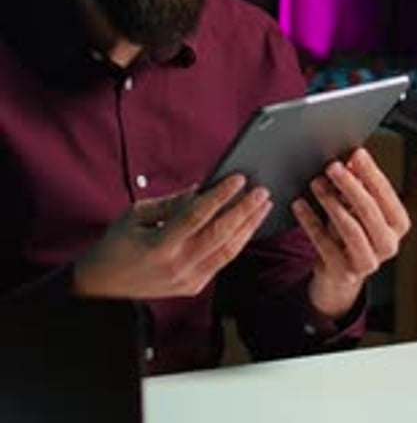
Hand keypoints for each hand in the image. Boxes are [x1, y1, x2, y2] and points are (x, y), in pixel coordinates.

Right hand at [73, 174, 271, 299]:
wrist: (102, 287)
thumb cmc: (118, 244)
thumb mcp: (137, 214)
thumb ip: (171, 203)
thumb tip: (202, 188)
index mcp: (159, 245)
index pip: (197, 216)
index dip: (220, 196)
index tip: (239, 179)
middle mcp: (176, 265)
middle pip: (220, 235)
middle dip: (244, 211)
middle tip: (262, 192)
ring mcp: (186, 280)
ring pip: (227, 251)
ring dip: (249, 227)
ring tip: (263, 206)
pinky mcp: (193, 287)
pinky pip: (221, 262)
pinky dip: (237, 242)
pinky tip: (248, 226)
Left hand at [291, 148, 410, 318]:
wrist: (340, 273)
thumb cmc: (352, 233)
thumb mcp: (357, 208)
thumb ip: (358, 185)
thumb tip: (351, 160)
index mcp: (397, 224)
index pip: (386, 194)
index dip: (371, 173)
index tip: (356, 154)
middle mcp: (388, 245)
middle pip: (369, 210)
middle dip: (349, 185)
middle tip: (332, 166)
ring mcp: (368, 262)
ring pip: (350, 228)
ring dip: (331, 202)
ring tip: (316, 183)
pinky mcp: (345, 273)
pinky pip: (325, 244)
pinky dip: (311, 222)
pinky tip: (300, 205)